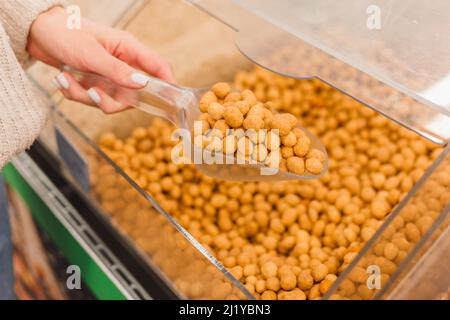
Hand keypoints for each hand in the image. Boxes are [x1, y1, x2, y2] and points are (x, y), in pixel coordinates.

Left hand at [28, 6, 174, 112]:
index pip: (158, 67)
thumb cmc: (65, 34)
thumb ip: (117, 71)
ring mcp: (109, 74)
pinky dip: (76, 94)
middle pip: (133, 94)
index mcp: (128, 49)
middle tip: (92, 93)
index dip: (168, 84)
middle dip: (110, 100)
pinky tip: (63, 80)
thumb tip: (142, 84)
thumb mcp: (91, 54)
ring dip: (86, 96)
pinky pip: (94, 99)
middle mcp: (122, 63)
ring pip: (111, 100)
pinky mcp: (96, 81)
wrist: (37, 32)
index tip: (170, 101)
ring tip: (66, 80)